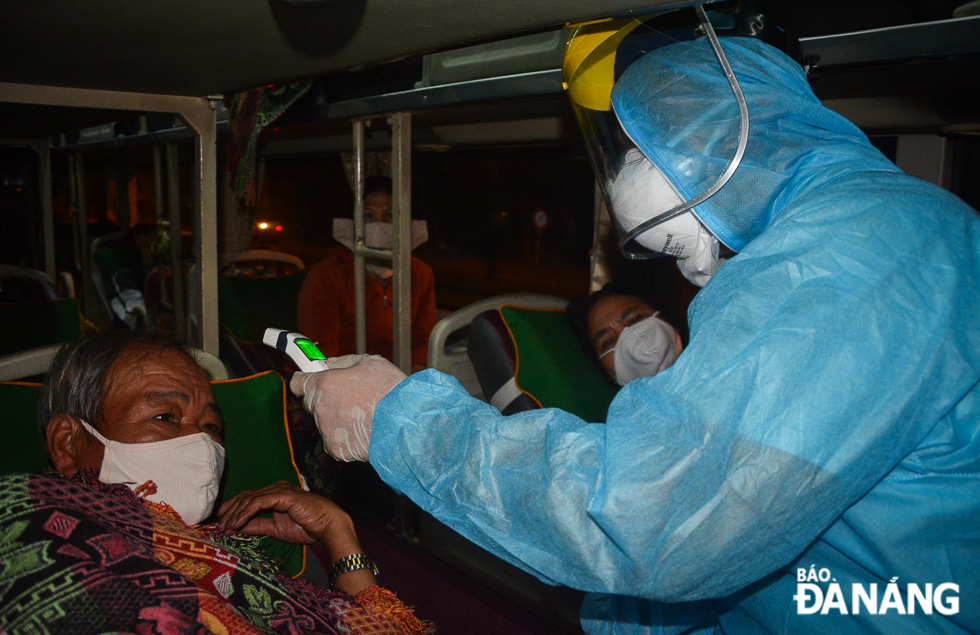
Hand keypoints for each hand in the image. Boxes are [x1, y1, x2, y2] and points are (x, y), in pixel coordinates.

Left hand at [218, 481, 377, 593]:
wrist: (327, 526)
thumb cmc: (307, 527)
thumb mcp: (276, 529)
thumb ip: (258, 526)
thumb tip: (237, 528)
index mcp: (274, 495)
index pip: (247, 499)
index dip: (231, 509)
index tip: (218, 522)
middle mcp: (275, 489)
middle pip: (245, 497)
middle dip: (228, 511)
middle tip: (216, 526)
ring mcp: (278, 490)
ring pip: (249, 499)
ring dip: (234, 514)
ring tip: (224, 527)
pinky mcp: (282, 494)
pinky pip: (258, 503)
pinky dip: (244, 513)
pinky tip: (236, 523)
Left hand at [290, 355, 407, 461]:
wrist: (405, 423)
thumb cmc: (390, 390)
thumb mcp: (371, 363)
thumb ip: (344, 361)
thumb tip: (330, 364)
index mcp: (324, 384)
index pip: (298, 382)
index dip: (306, 379)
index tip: (313, 379)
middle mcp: (320, 408)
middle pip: (312, 403)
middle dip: (325, 400)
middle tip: (349, 398)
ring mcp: (326, 431)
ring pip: (325, 423)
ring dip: (338, 419)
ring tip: (364, 416)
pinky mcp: (336, 450)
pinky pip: (336, 441)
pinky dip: (346, 438)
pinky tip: (365, 431)